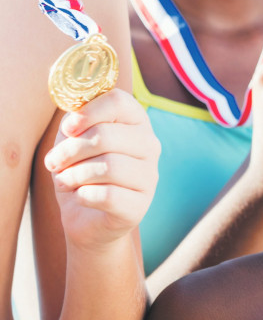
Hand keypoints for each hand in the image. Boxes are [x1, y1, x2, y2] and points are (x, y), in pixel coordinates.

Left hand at [45, 88, 159, 251]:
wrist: (86, 218)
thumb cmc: (80, 171)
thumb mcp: (73, 140)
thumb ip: (76, 121)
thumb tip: (73, 117)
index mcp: (136, 122)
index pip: (119, 101)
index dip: (88, 112)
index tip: (68, 128)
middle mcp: (150, 146)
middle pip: (106, 135)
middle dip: (71, 150)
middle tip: (54, 162)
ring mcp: (149, 177)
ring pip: (107, 166)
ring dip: (74, 174)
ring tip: (64, 181)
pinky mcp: (140, 205)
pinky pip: (107, 195)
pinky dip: (83, 196)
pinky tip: (80, 197)